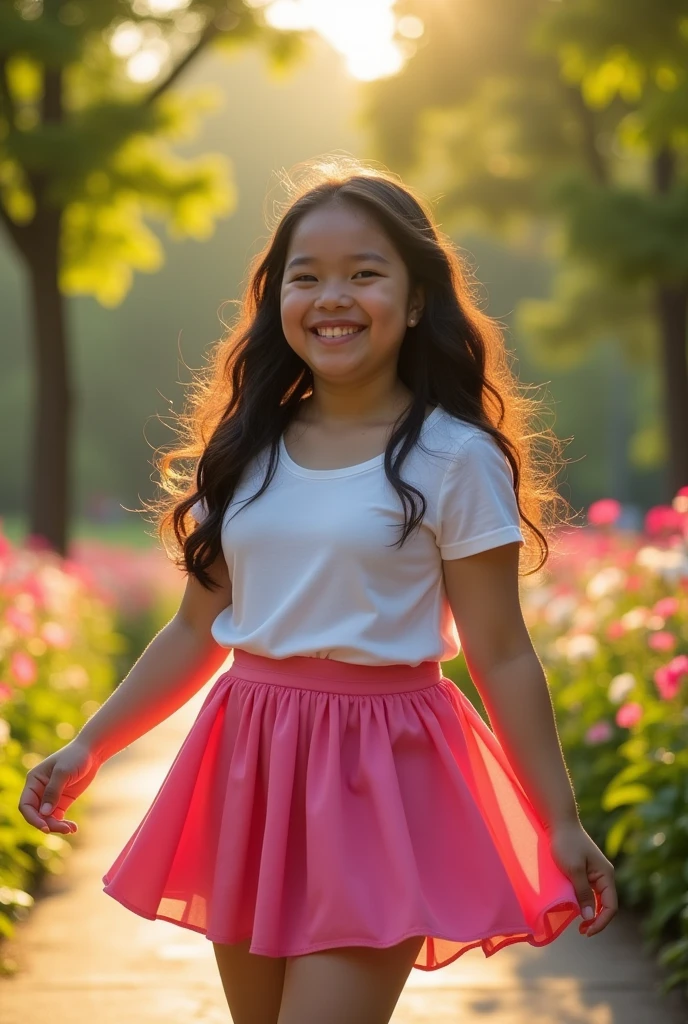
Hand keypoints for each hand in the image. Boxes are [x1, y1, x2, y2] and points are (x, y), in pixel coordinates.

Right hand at [18, 739, 101, 834]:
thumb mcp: (63, 772)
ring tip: (71, 829)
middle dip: (48, 824)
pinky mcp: (62, 802)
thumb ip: (53, 791)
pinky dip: (64, 824)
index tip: (45, 827)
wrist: (92, 752)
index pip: (26, 805)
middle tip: (64, 829)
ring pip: (47, 819)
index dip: (33, 818)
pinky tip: (73, 828)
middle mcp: (39, 791)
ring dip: (57, 826)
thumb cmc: (75, 757)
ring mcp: (50, 797)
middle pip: (37, 815)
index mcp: (33, 781)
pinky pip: (58, 817)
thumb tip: (44, 813)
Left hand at [546, 819, 617, 936]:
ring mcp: (595, 874)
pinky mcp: (586, 872)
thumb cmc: (567, 844)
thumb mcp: (574, 870)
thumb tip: (589, 917)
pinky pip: (589, 892)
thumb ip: (583, 893)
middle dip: (596, 920)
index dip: (601, 922)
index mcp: (606, 875)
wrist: (560, 823)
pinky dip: (584, 903)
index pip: (611, 906)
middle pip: (606, 905)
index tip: (586, 931)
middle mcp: (605, 876)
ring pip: (597, 900)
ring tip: (579, 924)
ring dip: (590, 913)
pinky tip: (575, 908)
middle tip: (582, 931)